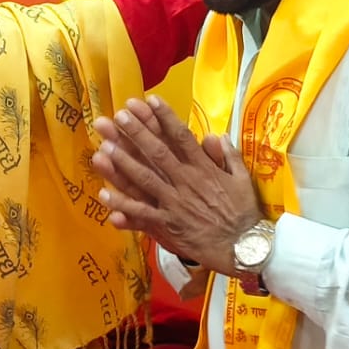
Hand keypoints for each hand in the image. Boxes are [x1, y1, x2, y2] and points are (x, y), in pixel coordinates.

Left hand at [91, 95, 261, 275]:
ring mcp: (174, 203)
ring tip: (104, 146)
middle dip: (137, 133)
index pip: (182, 137)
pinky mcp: (168, 226)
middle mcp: (186, 182)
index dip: (165, 117)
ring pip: (145, 179)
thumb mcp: (242, 179)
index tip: (150, 100)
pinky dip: (123, 204)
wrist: (245, 248)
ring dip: (124, 163)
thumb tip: (215, 135)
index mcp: (203, 169)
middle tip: (119, 115)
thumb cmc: (244, 213)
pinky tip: (104, 194)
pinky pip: (141, 213)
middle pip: (158, 153)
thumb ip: (228, 156)